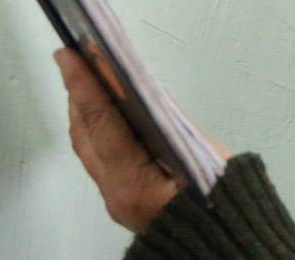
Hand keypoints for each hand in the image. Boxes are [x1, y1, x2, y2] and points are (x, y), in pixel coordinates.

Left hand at [53, 48, 231, 232]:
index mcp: (133, 182)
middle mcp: (115, 192)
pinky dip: (97, 126)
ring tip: (86, 74)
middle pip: (84, 134)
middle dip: (77, 92)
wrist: (222, 244)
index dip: (85, 84)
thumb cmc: (221, 202)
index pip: (102, 123)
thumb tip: (145, 90)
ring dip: (84, 108)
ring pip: (87, 146)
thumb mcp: (203, 155)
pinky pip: (98, 156)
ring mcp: (114, 198)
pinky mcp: (120, 198)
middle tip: (74, 55)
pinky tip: (106, 108)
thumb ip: (172, 123)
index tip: (71, 53)